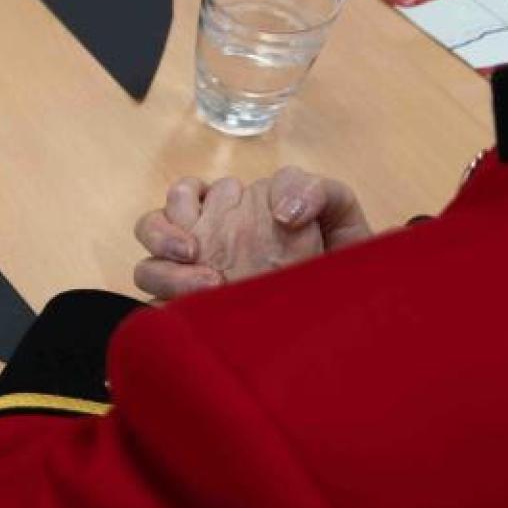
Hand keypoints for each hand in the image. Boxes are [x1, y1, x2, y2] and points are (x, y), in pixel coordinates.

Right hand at [133, 168, 372, 299]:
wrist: (358, 306)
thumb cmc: (342, 255)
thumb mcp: (336, 209)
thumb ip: (311, 190)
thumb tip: (281, 212)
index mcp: (228, 212)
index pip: (184, 195)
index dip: (184, 200)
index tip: (212, 219)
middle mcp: (205, 244)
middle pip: (153, 227)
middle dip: (163, 236)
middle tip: (194, 253)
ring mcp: (196, 282)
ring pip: (148, 269)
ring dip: (165, 274)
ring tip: (206, 289)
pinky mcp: (195, 317)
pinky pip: (158, 310)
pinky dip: (165, 307)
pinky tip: (192, 312)